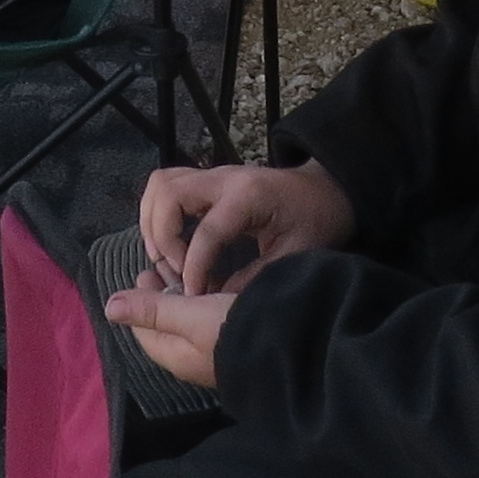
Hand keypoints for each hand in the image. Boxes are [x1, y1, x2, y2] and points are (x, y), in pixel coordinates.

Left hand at [104, 269, 231, 390]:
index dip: (140, 301)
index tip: (144, 274)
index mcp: (175, 357)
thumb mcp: (190, 317)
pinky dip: (206, 303)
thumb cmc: (234, 333)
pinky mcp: (237, 342)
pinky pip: (211, 322)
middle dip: (161, 296)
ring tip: (187, 272)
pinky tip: (216, 288)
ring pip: (189, 323)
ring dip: (184, 298)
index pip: (144, 330)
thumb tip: (108, 308)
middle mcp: (192, 358)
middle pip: (167, 325)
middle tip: (162, 268)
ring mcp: (214, 352)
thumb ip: (152, 311)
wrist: (289, 351)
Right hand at [136, 160, 353, 296]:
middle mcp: (223, 178)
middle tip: (175, 271)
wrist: (325, 191)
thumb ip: (255, 277)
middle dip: (163, 237)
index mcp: (249, 195)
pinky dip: (158, 215)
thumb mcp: (294, 255)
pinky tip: (170, 245)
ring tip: (166, 259)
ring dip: (154, 223)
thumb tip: (215, 301)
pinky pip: (166, 187)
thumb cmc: (314, 221)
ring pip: (160, 185)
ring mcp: (212, 175)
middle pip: (168, 193)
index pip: (207, 230)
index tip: (192, 295)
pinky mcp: (206, 181)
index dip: (194, 267)